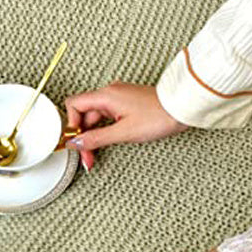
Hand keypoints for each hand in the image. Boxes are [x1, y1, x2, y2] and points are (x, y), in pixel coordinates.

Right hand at [65, 83, 187, 169]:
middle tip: (88, 158)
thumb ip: (97, 138)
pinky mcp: (127, 103)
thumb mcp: (123, 133)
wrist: (181, 109)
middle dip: (84, 137)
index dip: (71, 125)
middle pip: (84, 115)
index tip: (76, 142)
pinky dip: (105, 131)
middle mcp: (110, 93)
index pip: (74, 105)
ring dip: (94, 137)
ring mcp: (118, 97)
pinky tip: (108, 142)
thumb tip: (77, 143)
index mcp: (106, 95)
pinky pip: (107, 116)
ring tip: (96, 155)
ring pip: (96, 118)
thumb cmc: (158, 116)